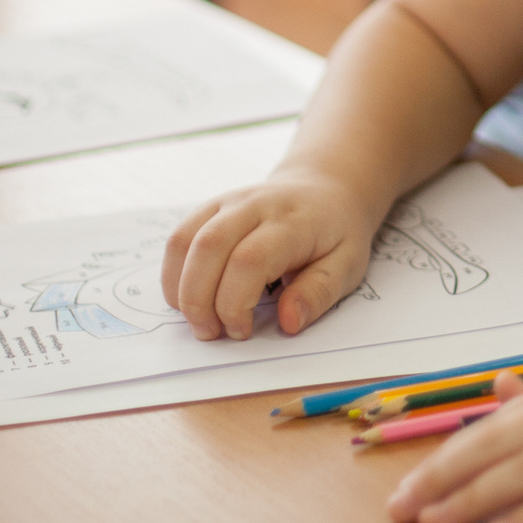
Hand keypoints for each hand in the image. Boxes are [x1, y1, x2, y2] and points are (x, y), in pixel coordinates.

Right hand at [160, 170, 381, 339]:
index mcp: (293, 221)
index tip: (242, 331)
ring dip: (180, 289)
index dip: (235, 303)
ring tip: (198, 320)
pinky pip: (178, 238)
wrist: (325, 188)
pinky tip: (189, 298)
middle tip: (211, 333)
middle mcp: (255, 204)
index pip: (249, 260)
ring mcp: (227, 202)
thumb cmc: (337, 233)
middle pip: (208, 248)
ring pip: (184, 241)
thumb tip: (288, 323)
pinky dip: (174, 274)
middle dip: (199, 300)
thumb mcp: (348, 265)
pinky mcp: (210, 208)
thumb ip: (318, 293)